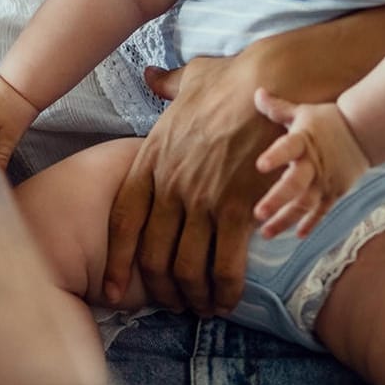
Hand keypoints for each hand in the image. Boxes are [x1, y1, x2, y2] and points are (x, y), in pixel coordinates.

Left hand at [102, 57, 281, 315]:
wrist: (272, 82)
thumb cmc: (233, 80)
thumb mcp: (188, 79)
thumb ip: (166, 86)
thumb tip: (151, 76)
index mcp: (150, 161)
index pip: (122, 222)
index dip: (117, 261)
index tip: (112, 290)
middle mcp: (169, 185)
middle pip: (152, 255)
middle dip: (160, 289)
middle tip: (173, 305)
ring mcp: (201, 199)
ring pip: (186, 267)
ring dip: (193, 296)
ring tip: (202, 308)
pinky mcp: (237, 208)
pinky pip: (225, 263)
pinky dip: (224, 289)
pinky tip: (228, 299)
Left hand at [251, 89, 371, 238]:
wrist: (366, 132)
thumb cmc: (328, 120)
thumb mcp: (302, 112)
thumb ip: (278, 108)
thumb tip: (257, 92)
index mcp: (303, 141)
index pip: (287, 147)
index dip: (275, 156)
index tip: (260, 165)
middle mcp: (314, 164)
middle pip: (295, 184)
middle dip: (277, 200)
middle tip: (258, 214)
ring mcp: (326, 181)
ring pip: (305, 204)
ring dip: (285, 219)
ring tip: (266, 232)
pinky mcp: (335, 191)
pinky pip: (322, 211)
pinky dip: (311, 223)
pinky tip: (297, 235)